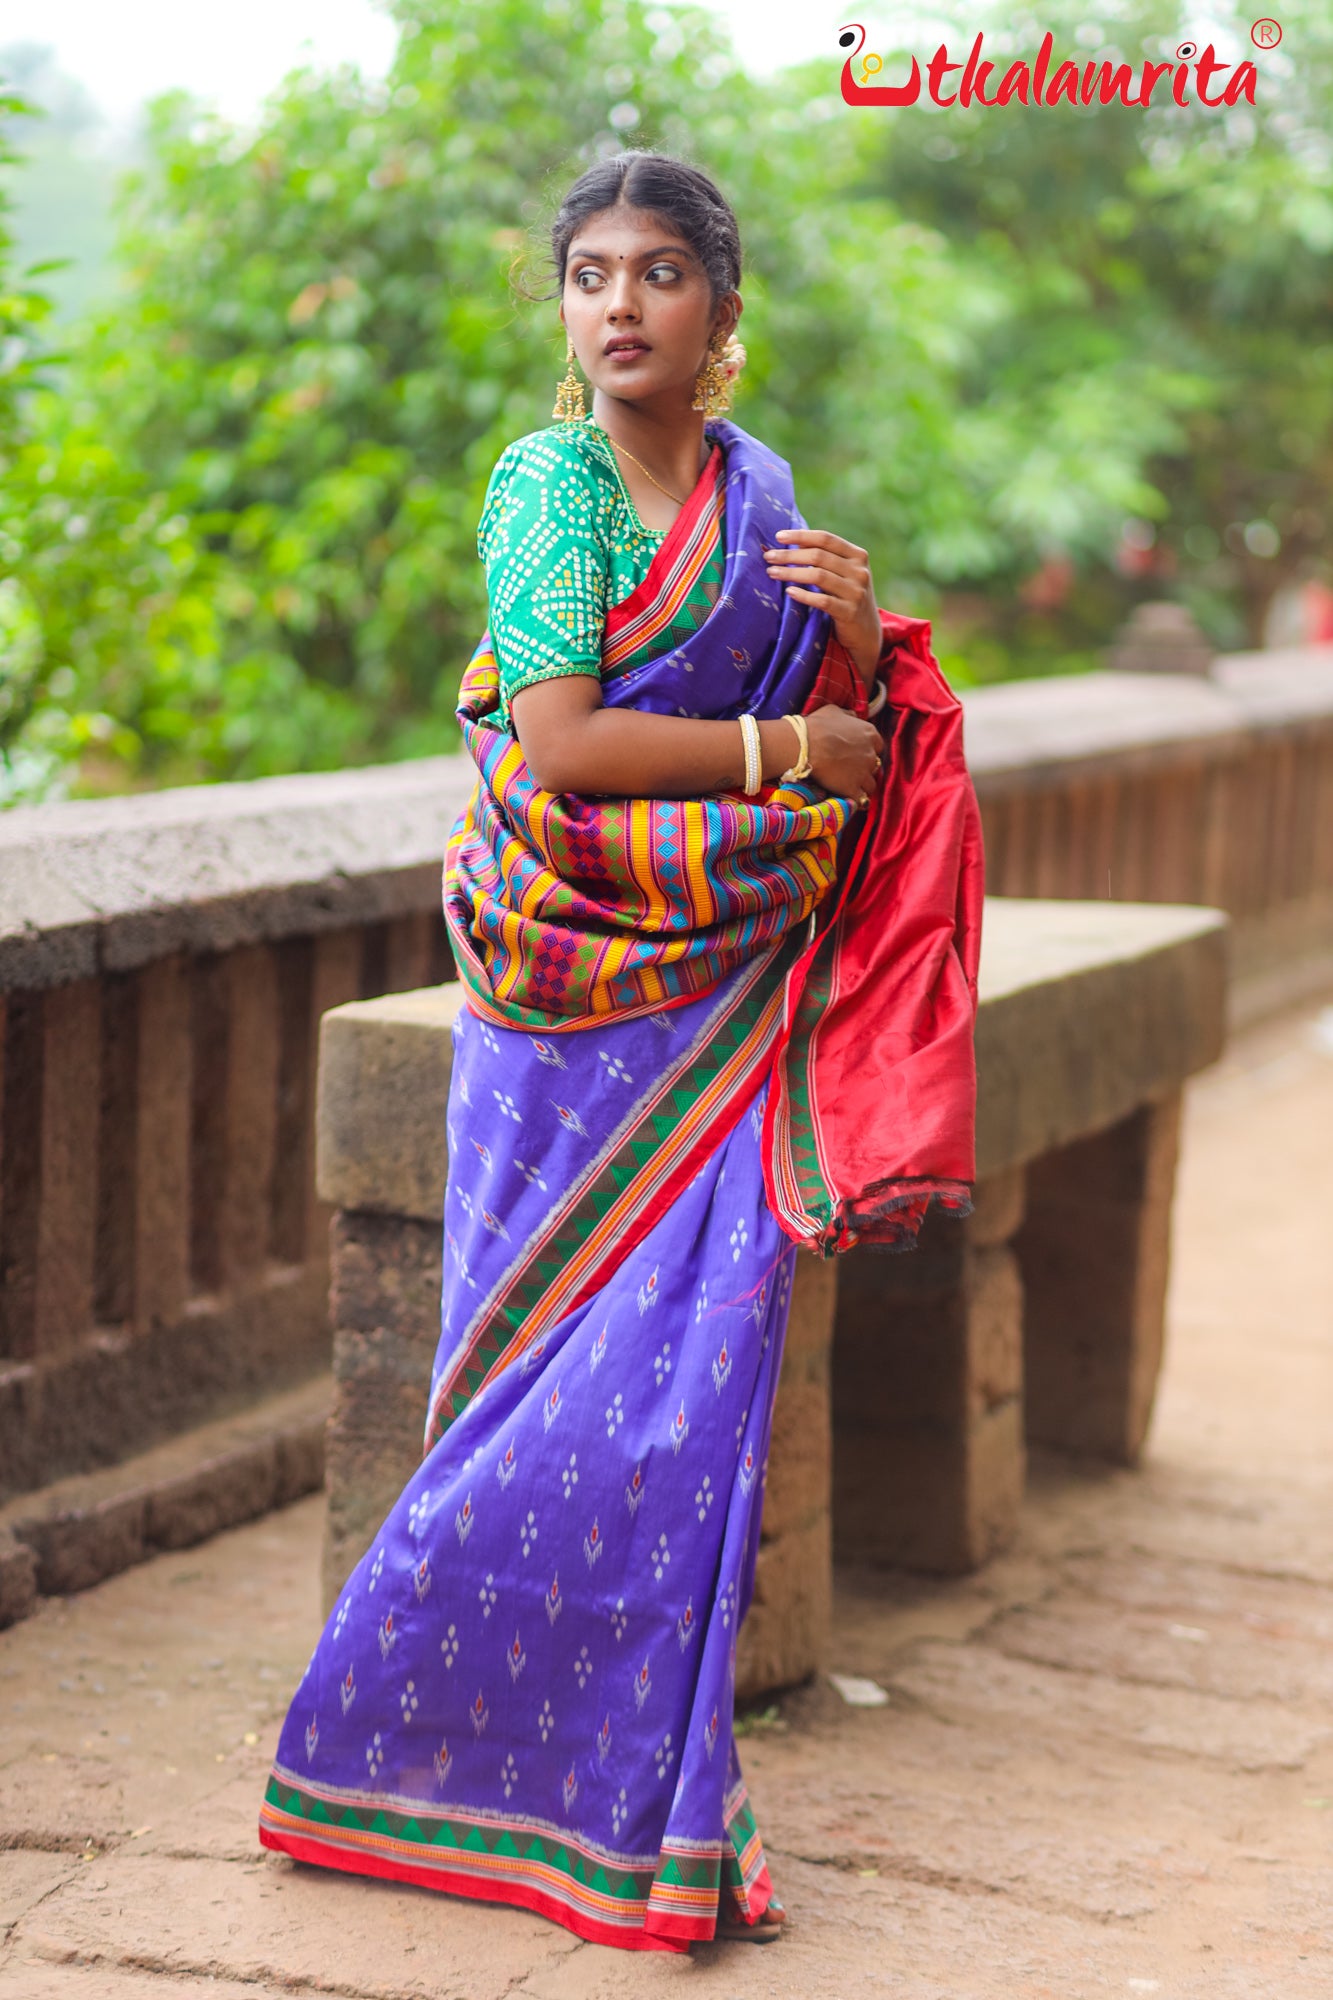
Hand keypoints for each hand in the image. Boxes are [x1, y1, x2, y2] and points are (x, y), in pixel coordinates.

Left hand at [763, 527, 881, 684]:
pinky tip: (789, 592)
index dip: (801, 535)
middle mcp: (860, 571)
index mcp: (858, 556)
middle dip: (790, 555)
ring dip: (791, 573)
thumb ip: (827, 558)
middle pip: (819, 556)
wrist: (866, 631)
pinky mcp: (850, 612)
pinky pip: (822, 601)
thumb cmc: (847, 597)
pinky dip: (804, 595)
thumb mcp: (844, 574)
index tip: (778, 536)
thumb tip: (793, 542)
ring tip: (772, 572)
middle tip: (769, 557)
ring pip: (818, 576)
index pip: (826, 539)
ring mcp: (856, 592)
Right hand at [804, 704, 881, 803]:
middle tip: (851, 770)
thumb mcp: (833, 711)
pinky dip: (858, 801)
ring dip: (863, 786)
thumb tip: (852, 716)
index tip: (857, 754)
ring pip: (871, 785)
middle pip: (875, 766)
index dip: (867, 751)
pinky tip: (851, 801)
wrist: (805, 745)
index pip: (878, 746)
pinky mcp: (854, 789)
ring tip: (850, 787)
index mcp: (869, 734)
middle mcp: (871, 754)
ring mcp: (864, 773)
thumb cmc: (816, 726)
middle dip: (865, 769)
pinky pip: (862, 800)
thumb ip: (847, 715)